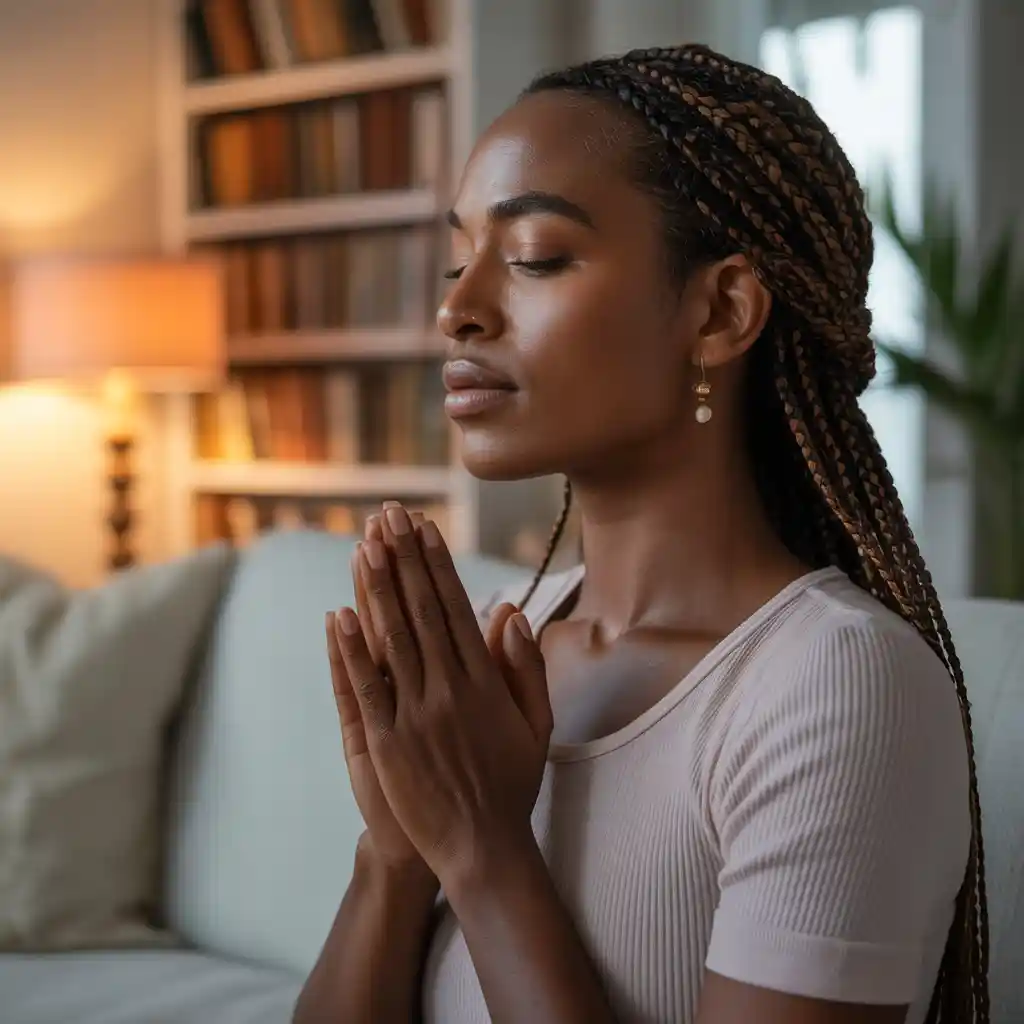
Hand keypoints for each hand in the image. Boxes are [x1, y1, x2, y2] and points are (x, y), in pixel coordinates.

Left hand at [333, 502, 552, 884]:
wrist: (482, 847)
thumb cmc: (511, 783)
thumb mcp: (536, 723)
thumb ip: (525, 666)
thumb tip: (510, 611)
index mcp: (485, 682)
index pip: (456, 609)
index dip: (437, 565)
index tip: (424, 528)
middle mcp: (450, 690)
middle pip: (421, 612)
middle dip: (404, 559)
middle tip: (389, 516)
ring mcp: (416, 715)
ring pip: (393, 640)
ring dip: (377, 589)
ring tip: (366, 545)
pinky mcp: (386, 743)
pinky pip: (366, 688)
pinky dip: (351, 651)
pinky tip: (339, 615)